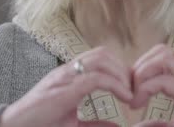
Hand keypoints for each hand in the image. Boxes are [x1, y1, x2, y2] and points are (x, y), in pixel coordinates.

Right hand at [0, 46, 133, 126]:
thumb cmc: (39, 124)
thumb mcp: (73, 123)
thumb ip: (95, 123)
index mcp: (69, 75)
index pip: (98, 57)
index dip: (119, 68)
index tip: (130, 87)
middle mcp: (66, 71)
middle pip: (102, 53)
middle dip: (122, 68)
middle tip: (133, 89)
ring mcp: (63, 78)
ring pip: (100, 60)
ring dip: (120, 75)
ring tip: (129, 94)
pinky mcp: (63, 91)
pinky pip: (94, 79)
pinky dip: (114, 86)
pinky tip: (124, 99)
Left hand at [130, 44, 173, 126]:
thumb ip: (158, 124)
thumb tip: (136, 125)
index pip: (161, 56)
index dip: (141, 67)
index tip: (130, 90)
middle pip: (161, 51)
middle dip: (139, 67)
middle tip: (129, 90)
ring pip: (163, 59)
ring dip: (142, 74)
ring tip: (134, 96)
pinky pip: (166, 81)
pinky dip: (146, 89)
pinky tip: (139, 104)